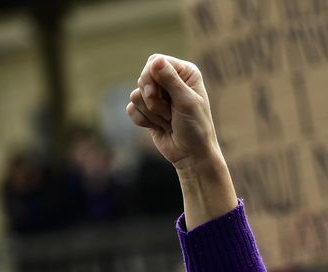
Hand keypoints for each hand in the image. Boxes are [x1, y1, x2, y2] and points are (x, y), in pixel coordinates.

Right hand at [126, 54, 221, 172]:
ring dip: (152, 113)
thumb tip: (155, 60)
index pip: (155, 61)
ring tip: (169, 121)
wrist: (191, 154)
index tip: (156, 93)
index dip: (150, 77)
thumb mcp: (186, 102)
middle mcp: (170, 81)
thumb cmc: (196, 127)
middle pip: (143, 78)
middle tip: (170, 113)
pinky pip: (131, 109)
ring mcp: (158, 96)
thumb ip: (171, 80)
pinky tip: (160, 127)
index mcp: (185, 73)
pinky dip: (144, 121)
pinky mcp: (147, 110)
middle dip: (153, 100)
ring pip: (135, 95)